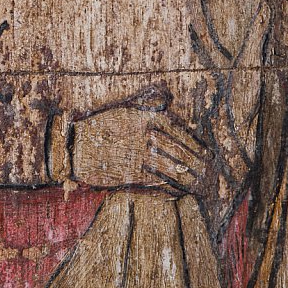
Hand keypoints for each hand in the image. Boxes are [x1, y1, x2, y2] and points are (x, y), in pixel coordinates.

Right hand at [69, 86, 212, 194]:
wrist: (76, 146)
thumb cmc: (100, 125)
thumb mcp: (124, 107)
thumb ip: (147, 101)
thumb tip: (165, 96)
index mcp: (148, 118)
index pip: (182, 134)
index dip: (197, 146)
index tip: (208, 155)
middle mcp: (148, 136)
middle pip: (181, 152)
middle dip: (199, 164)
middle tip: (211, 173)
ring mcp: (141, 156)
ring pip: (173, 169)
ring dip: (190, 178)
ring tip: (201, 184)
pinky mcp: (133, 174)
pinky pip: (159, 182)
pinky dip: (172, 187)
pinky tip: (180, 191)